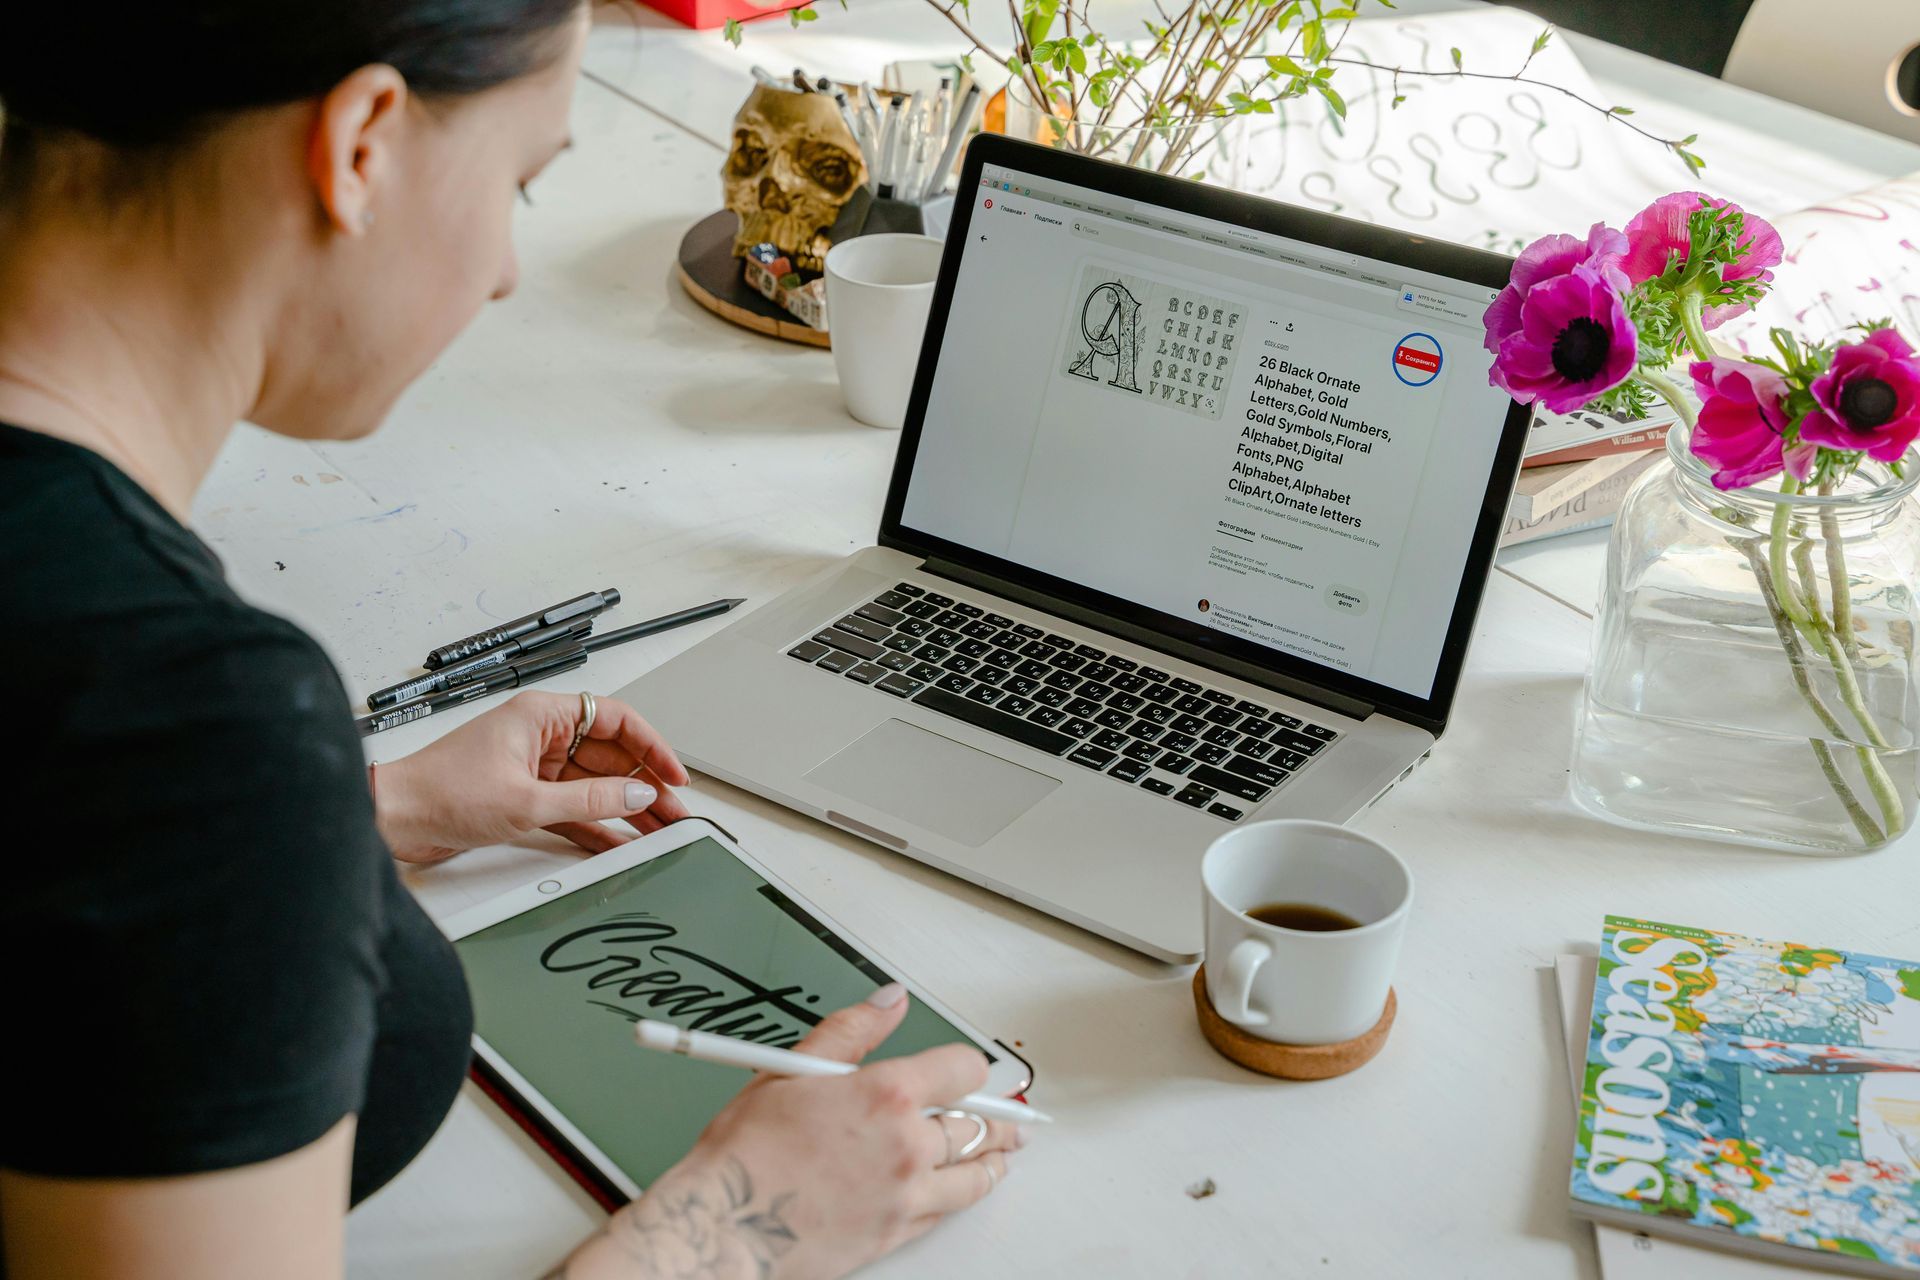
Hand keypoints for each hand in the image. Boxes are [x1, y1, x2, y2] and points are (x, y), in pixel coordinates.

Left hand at [372, 691, 690, 863]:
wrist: (393, 818)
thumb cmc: (439, 791)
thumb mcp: (526, 800)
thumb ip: (589, 799)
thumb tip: (636, 795)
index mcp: (541, 715)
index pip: (615, 720)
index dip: (651, 746)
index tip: (674, 774)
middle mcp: (540, 736)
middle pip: (610, 756)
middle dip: (644, 785)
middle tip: (674, 813)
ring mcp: (533, 768)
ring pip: (595, 785)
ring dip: (625, 809)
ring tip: (658, 832)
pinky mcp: (524, 797)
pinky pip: (574, 808)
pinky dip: (596, 825)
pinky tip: (620, 842)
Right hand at [552, 987, 1020, 1279]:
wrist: (725, 1227)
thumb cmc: (747, 1154)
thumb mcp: (792, 1070)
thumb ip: (851, 1031)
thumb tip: (889, 1000)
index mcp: (886, 1096)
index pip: (964, 1071)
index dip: (972, 1067)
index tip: (970, 1070)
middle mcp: (906, 1146)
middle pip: (976, 1124)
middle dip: (992, 1116)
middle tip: (1005, 1115)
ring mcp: (906, 1195)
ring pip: (973, 1175)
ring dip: (992, 1159)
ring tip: (1002, 1153)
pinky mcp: (896, 1234)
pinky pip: (947, 1212)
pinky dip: (961, 1196)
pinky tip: (962, 1189)